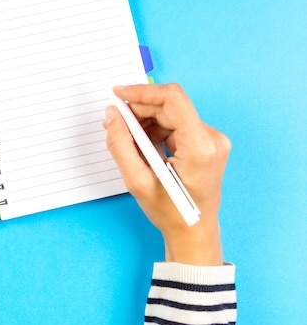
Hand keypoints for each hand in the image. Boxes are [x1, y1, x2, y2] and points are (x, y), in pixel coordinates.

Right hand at [103, 83, 230, 265]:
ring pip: (171, 114)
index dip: (142, 92)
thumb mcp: (136, 181)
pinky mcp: (207, 142)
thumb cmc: (170, 212)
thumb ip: (120, 145)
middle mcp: (212, 138)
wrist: (193, 232)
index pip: (173, 99)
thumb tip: (112, 115)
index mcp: (200, 147)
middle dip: (139, 110)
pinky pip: (176, 124)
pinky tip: (143, 145)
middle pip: (170, 106)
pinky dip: (155, 129)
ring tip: (128, 140)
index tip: (118, 94)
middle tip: (115, 122)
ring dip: (146, 121)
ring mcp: (212, 140)